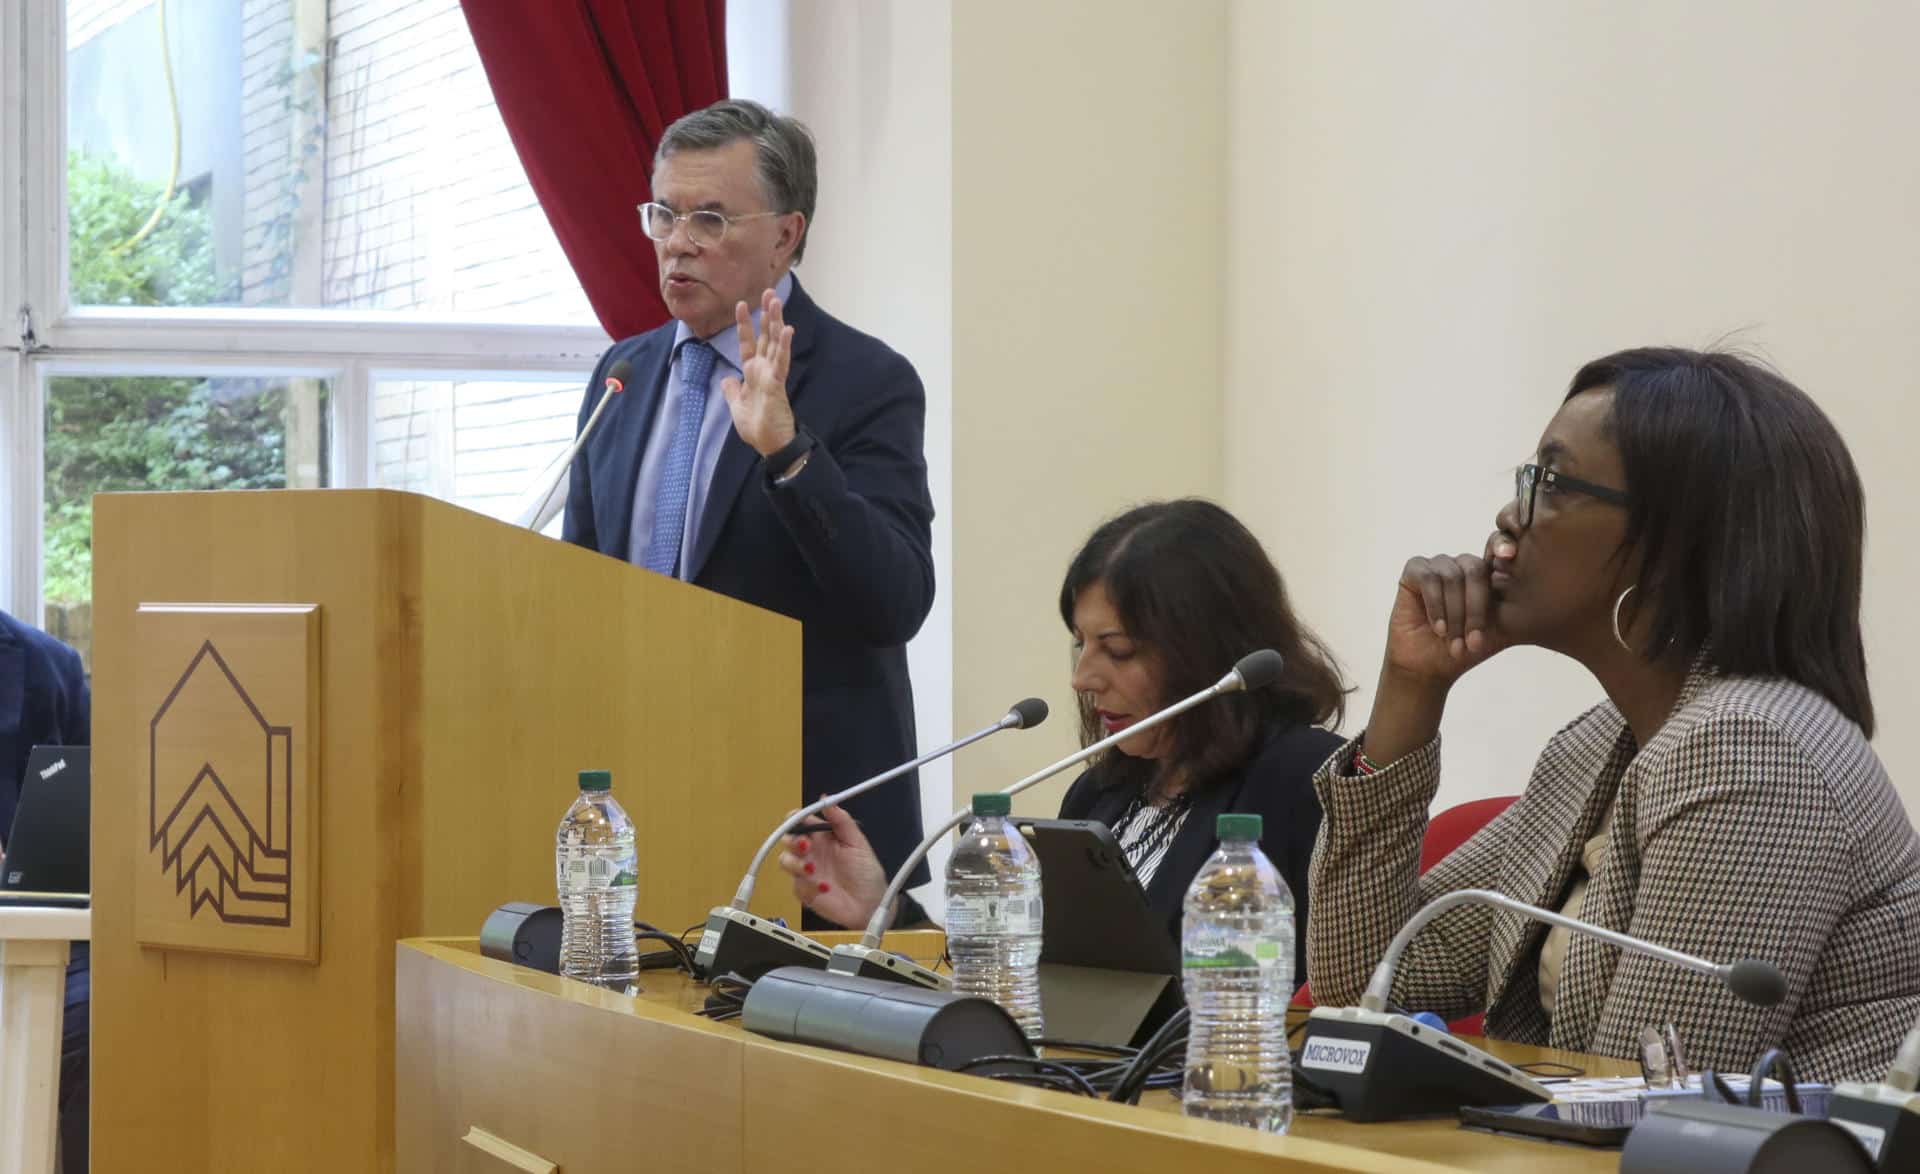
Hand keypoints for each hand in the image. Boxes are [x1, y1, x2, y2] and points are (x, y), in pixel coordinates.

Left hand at [721, 289, 798, 457]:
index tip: (741, 304)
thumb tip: (726, 380)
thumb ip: (732, 391)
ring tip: (776, 301)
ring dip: (776, 321)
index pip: (748, 343)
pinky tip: (787, 329)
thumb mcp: (736, 407)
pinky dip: (784, 345)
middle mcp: (764, 370)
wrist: (770, 445)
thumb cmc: (757, 428)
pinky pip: (781, 361)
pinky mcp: (777, 384)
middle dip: (766, 314)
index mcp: (753, 373)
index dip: (745, 324)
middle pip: (765, 336)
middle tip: (769, 292)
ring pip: (775, 343)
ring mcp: (772, 375)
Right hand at [777, 804, 891, 929]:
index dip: (795, 817)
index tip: (796, 817)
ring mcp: (807, 872)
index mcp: (824, 838)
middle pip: (787, 839)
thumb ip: (842, 821)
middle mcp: (813, 853)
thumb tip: (828, 799)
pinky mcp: (804, 890)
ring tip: (812, 869)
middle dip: (792, 840)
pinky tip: (825, 888)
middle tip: (805, 846)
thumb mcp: (858, 843)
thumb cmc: (867, 874)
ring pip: (785, 861)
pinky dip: (808, 885)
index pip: (802, 822)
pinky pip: (796, 884)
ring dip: (795, 863)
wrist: (870, 906)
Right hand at [1359, 534, 1515, 766]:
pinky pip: (1429, 579)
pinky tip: (1439, 628)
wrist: (1428, 668)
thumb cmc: (1464, 650)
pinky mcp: (1414, 571)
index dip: (1503, 544)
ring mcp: (1437, 566)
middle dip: (1475, 609)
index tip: (1510, 555)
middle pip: (1475, 569)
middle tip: (1473, 642)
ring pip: (1452, 577)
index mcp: (1485, 575)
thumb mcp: (1498, 630)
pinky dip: (1436, 606)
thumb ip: (1514, 608)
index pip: (1497, 547)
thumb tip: (1540, 593)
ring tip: (1453, 641)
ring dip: (1454, 615)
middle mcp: (1461, 565)